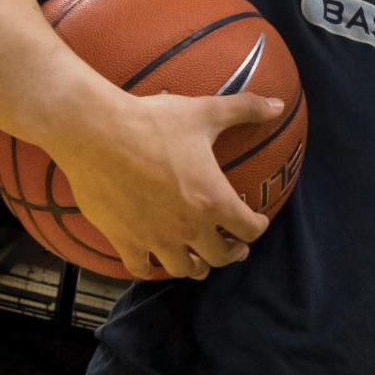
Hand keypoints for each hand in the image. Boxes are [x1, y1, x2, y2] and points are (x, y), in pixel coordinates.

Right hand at [51, 90, 284, 280]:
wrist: (96, 132)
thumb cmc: (154, 122)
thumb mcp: (205, 112)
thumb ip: (245, 109)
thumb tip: (278, 105)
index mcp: (213, 200)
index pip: (249, 229)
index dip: (257, 227)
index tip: (257, 222)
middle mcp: (188, 226)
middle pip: (219, 257)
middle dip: (231, 253)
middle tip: (233, 246)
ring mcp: (155, 238)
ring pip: (183, 269)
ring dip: (195, 267)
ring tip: (198, 261)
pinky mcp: (124, 240)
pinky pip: (141, 268)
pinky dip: (150, 267)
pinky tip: (152, 260)